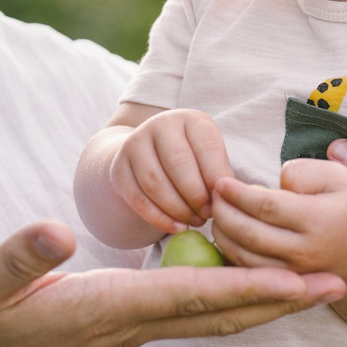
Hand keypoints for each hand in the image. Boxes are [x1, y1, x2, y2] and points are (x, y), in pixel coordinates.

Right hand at [0, 221, 342, 346]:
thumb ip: (18, 255)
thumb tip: (54, 230)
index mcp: (108, 308)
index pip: (191, 295)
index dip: (248, 286)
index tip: (299, 281)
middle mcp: (131, 323)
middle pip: (223, 312)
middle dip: (285, 299)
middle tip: (345, 282)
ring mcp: (132, 327)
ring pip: (216, 316)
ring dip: (271, 301)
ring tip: (320, 285)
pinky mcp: (126, 324)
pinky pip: (196, 311)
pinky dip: (236, 296)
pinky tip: (257, 284)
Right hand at [109, 109, 234, 232]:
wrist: (147, 153)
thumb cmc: (191, 159)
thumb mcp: (208, 156)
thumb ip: (219, 173)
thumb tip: (227, 195)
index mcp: (189, 119)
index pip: (206, 147)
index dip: (216, 178)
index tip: (223, 200)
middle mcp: (159, 125)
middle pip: (178, 164)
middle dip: (196, 196)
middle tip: (207, 215)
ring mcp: (135, 144)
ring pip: (155, 183)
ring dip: (178, 209)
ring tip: (194, 222)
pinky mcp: (119, 168)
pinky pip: (138, 199)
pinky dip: (159, 218)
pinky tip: (176, 227)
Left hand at [207, 158, 346, 276]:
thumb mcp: (337, 176)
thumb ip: (302, 173)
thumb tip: (272, 183)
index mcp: (318, 220)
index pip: (267, 206)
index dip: (238, 193)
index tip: (221, 181)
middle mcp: (306, 251)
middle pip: (250, 234)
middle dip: (223, 213)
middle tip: (212, 194)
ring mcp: (296, 272)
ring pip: (245, 257)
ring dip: (222, 234)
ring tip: (217, 211)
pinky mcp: (289, 284)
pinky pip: (251, 271)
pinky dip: (231, 253)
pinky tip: (227, 232)